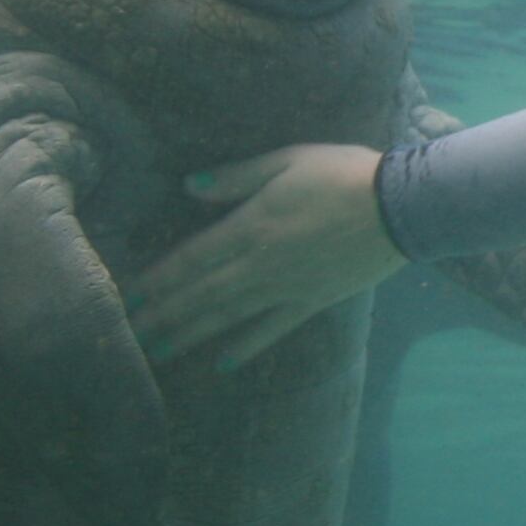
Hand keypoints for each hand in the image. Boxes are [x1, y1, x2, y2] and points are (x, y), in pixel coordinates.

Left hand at [127, 144, 404, 370]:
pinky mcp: (311, 301)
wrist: (400, 206)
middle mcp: (259, 264)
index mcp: (250, 226)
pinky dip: (245, 348)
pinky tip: (222, 364)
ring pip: (226, 316)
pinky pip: (271, 330)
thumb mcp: (286, 161)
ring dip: (189, 335)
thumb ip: (235, 178)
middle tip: (125, 336)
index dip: (156, 279)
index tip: (126, 297)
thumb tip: (187, 187)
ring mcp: (285, 288)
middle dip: (161, 315)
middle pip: (199, 294)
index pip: (190, 258)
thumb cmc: (342, 173)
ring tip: (157, 352)